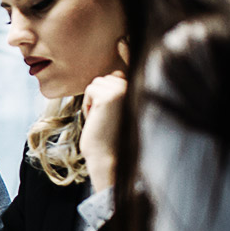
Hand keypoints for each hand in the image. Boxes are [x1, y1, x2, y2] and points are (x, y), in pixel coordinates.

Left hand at [79, 71, 125, 189]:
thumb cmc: (111, 136)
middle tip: (106, 118)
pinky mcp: (108, 97)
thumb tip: (117, 72)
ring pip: (96, 83)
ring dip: (93, 101)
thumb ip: (120, 90)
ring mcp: (122, 91)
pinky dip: (88, 105)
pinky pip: (89, 89)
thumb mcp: (119, 109)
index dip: (107, 94)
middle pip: (104, 78)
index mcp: (141, 90)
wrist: (110, 158)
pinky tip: (96, 120)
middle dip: (99, 97)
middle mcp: (135, 88)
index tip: (110, 114)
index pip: (117, 75)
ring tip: (102, 119)